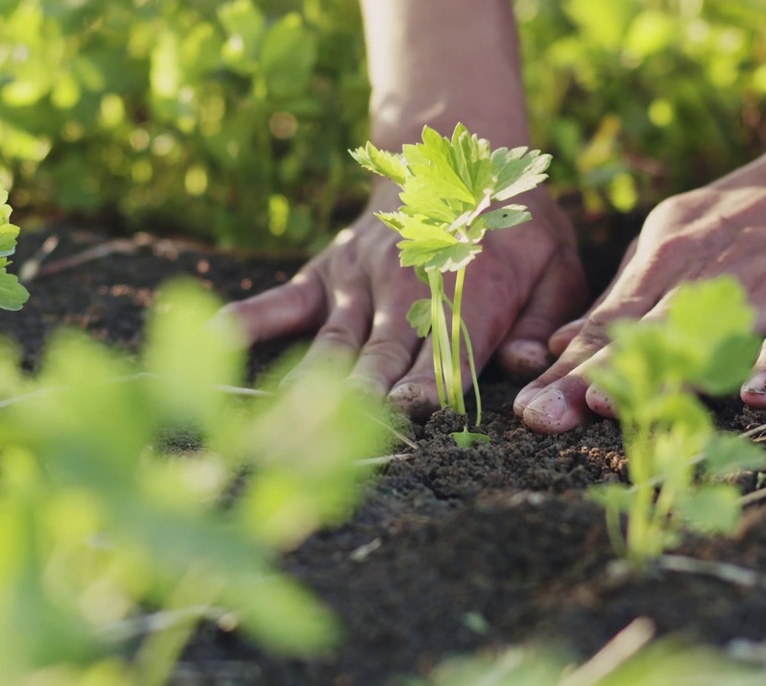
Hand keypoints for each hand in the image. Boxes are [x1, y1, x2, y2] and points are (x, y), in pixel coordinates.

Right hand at [221, 180, 588, 418]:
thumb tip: (525, 365)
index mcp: (470, 292)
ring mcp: (359, 281)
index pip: (449, 351)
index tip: (410, 417)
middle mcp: (407, 288)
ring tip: (283, 428)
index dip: (431, 386)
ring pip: (334, 345)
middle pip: (383, 357)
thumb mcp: (556, 263)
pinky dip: (246, 321)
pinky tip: (210, 340)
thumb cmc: (514, 231)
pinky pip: (281, 302)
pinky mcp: (325, 275)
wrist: (455, 160)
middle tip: (341, 445)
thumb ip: (543, 318)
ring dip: (311, 388)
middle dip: (364, 403)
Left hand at [512, 155, 765, 433]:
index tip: (526, 408)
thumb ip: (623, 296)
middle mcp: (706, 279)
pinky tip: (756, 394)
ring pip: (707, 340)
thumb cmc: (744, 219)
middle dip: (588, 378)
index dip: (565, 367)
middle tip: (542, 417)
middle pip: (640, 337)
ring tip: (612, 404)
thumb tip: (558, 345)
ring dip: (661, 373)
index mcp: (666, 263)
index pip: (607, 324)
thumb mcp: (674, 241)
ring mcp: (765, 292)